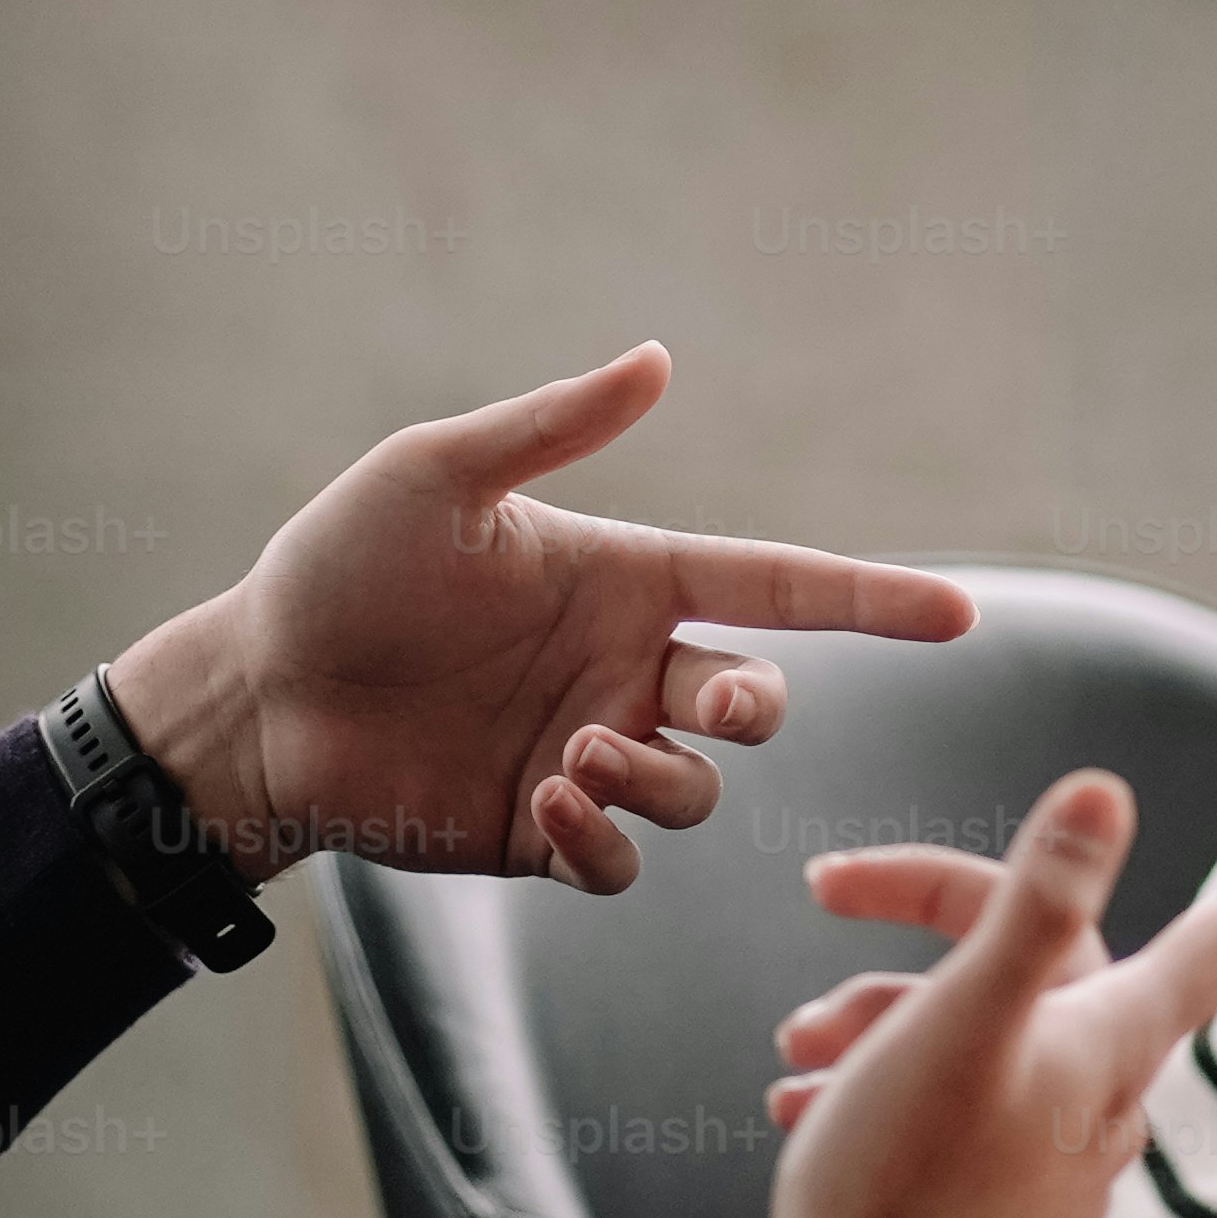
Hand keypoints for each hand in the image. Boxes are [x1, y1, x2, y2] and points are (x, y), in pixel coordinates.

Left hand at [104, 344, 971, 890]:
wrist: (258, 696)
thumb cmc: (340, 567)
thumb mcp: (439, 474)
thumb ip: (553, 426)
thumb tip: (660, 357)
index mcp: (625, 577)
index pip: (778, 585)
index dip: (870, 601)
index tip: (958, 614)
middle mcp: (622, 668)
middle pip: (756, 699)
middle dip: (754, 705)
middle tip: (702, 700)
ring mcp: (588, 755)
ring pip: (698, 789)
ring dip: (656, 778)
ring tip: (567, 759)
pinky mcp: (543, 836)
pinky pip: (625, 860)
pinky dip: (608, 840)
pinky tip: (547, 806)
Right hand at [581, 772, 1216, 1217]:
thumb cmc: (894, 1185)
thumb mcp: (963, 1018)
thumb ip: (1037, 906)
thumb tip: (1106, 791)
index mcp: (1113, 1046)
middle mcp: (1104, 1104)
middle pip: (1046, 958)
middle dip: (928, 918)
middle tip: (827, 889)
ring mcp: (1053, 1163)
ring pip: (984, 1030)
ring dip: (885, 1011)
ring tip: (800, 1044)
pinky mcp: (1000, 1210)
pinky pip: (956, 1106)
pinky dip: (883, 1082)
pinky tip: (808, 1102)